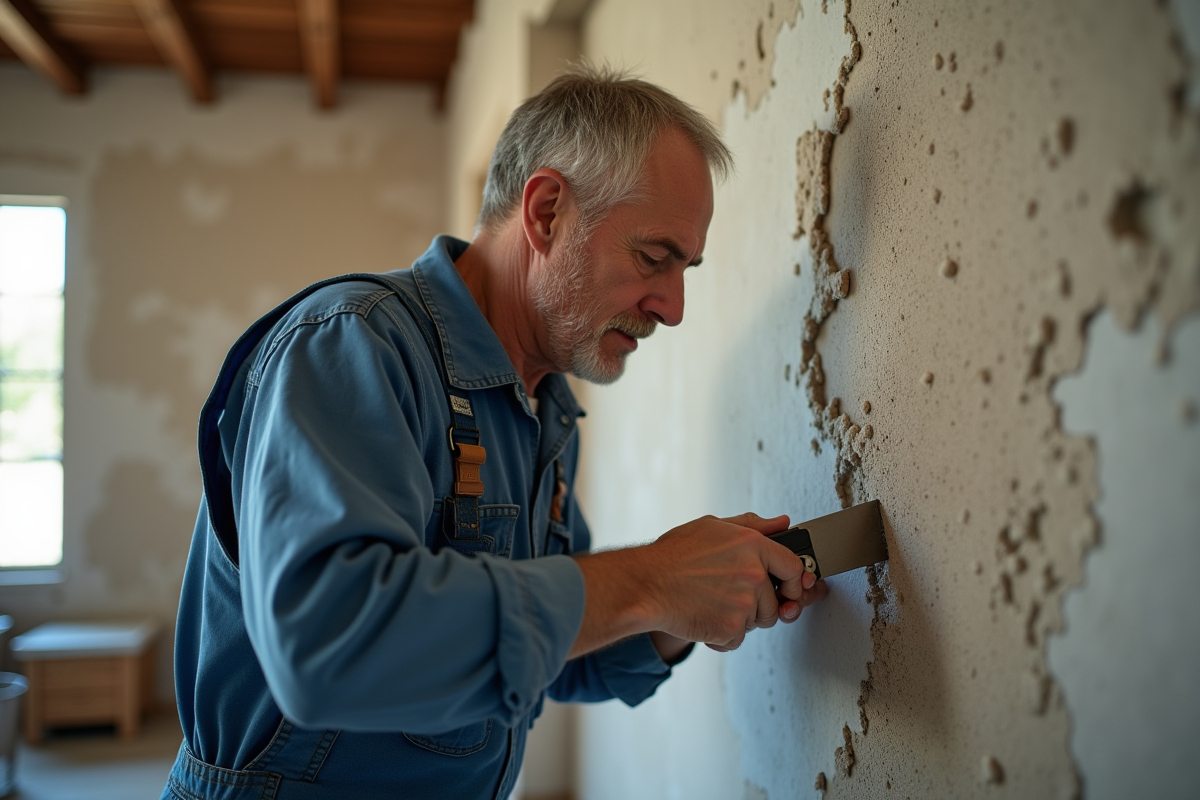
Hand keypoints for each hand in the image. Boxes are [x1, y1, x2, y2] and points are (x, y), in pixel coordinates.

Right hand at [569, 512, 827, 658]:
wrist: (645, 585)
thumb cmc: (673, 555)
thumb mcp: (713, 526)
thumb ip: (753, 525)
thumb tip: (783, 523)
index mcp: (753, 544)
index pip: (794, 567)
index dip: (794, 581)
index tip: (786, 589)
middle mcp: (753, 573)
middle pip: (778, 602)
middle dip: (761, 605)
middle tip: (733, 598)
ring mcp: (744, 603)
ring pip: (759, 622)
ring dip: (740, 620)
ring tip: (712, 604)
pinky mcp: (731, 628)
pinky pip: (738, 639)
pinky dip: (722, 637)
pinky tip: (704, 618)